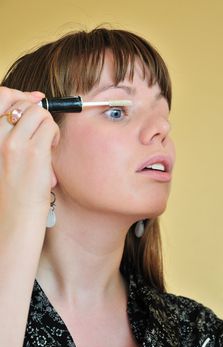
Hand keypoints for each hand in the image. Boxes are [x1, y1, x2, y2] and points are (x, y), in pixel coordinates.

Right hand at [0, 87, 59, 215]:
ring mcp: (14, 143)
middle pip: (21, 102)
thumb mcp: (4, 152)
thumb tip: (35, 99)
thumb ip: (14, 129)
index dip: (19, 94)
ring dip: (47, 123)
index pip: (1, 97)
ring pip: (38, 112)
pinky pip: (50, 126)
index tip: (34, 99)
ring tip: (47, 141)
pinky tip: (51, 148)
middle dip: (37, 110)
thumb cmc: (14, 184)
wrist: (16, 213)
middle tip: (42, 128)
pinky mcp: (33, 152)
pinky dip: (54, 134)